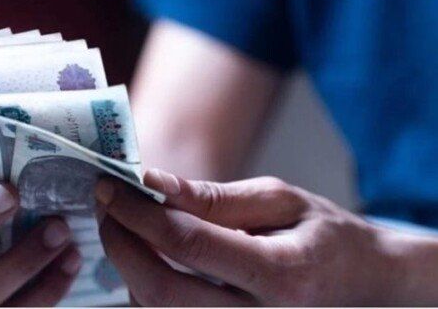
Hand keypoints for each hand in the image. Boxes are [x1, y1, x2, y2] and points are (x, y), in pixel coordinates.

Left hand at [96, 170, 426, 305]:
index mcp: (279, 275)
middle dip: (118, 242)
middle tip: (105, 204)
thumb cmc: (327, 238)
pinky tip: (146, 255)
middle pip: (159, 289)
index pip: (187, 243)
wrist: (365, 288)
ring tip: (122, 223)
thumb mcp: (282, 200)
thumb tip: (154, 182)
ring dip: (126, 265)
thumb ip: (217, 198)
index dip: (139, 212)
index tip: (112, 185)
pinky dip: (144, 286)